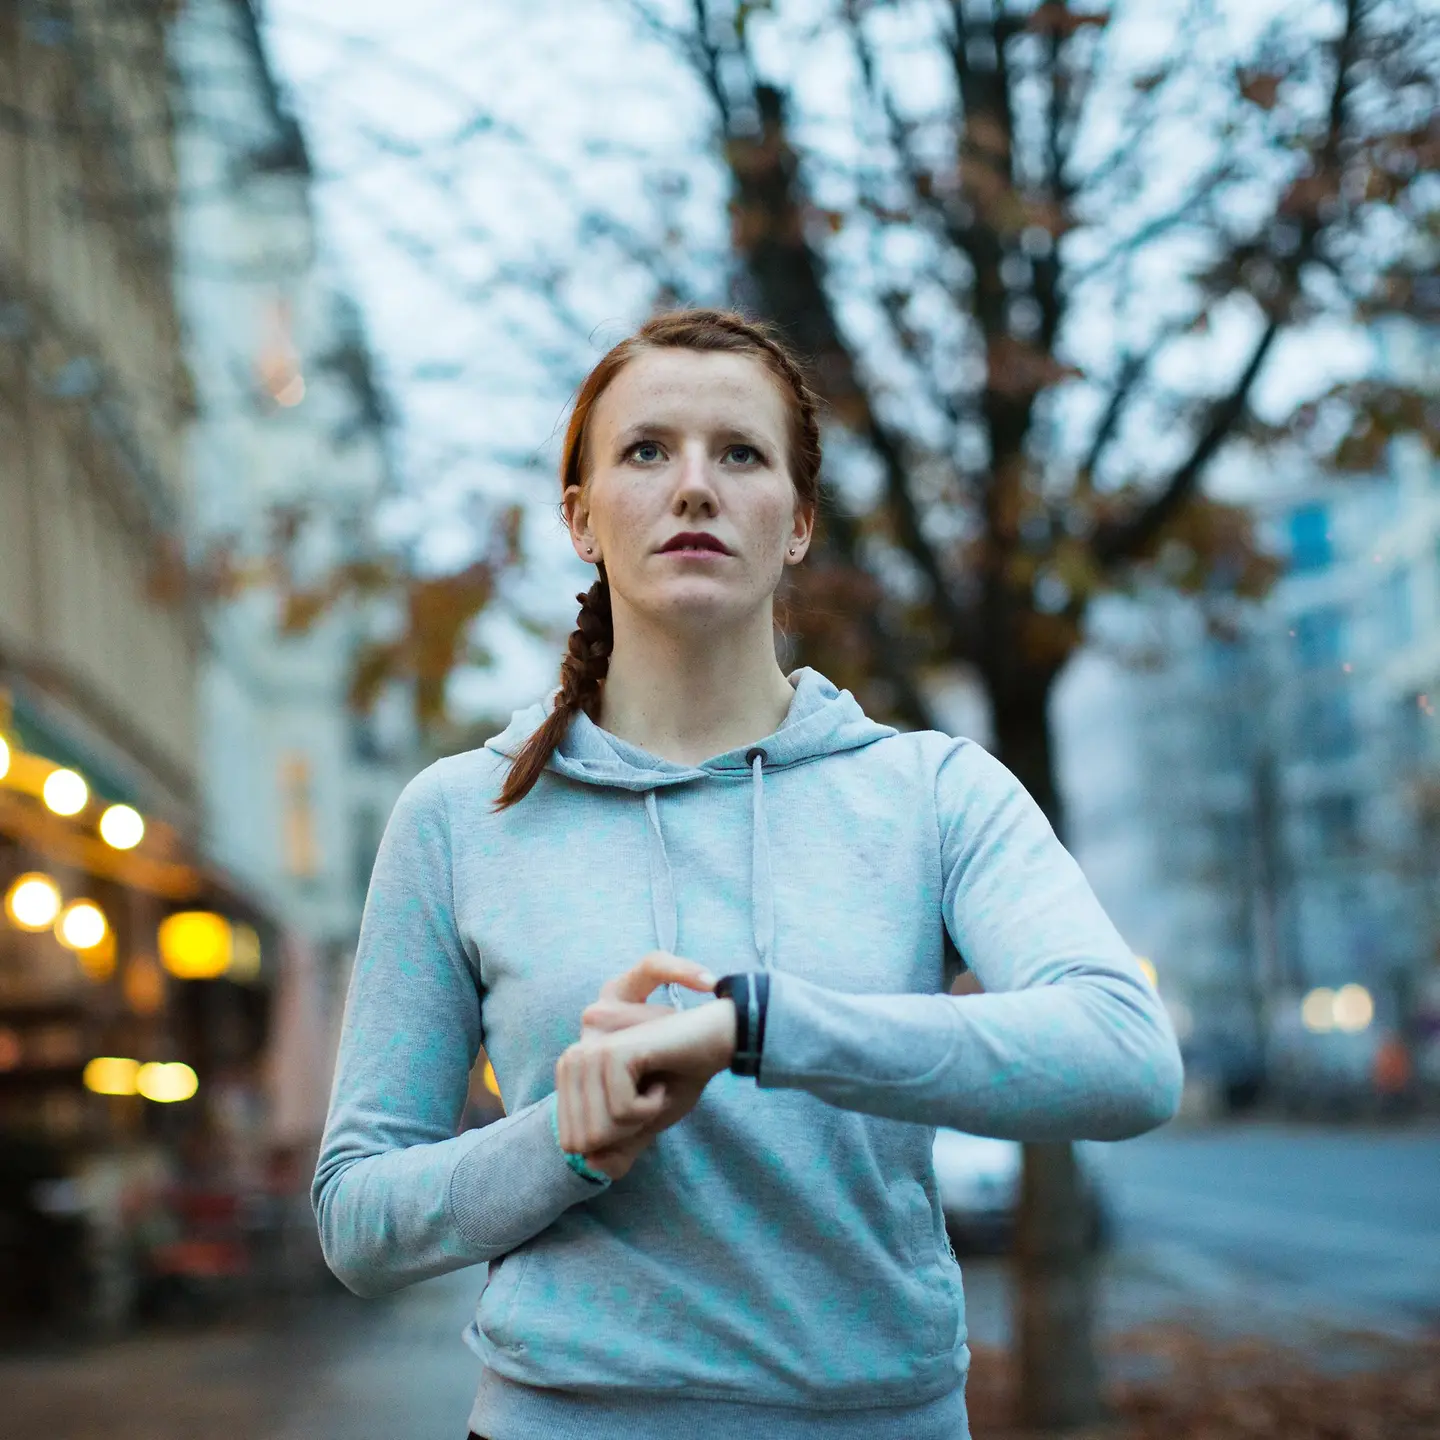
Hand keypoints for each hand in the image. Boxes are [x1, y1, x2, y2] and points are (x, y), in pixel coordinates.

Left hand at [556, 952, 724, 1179]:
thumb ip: (615, 1152)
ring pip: (600, 1132)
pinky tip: (660, 1081)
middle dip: (624, 1132)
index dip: (613, 1139)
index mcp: (568, 1076)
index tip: (635, 1106)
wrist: (712, 1044)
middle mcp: (571, 1061)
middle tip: (646, 1098)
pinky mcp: (612, 1053)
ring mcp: (589, 1055)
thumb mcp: (641, 1128)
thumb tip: (591, 1164)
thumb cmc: (676, 1081)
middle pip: (584, 1142)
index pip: (572, 1145)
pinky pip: (623, 1113)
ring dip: (639, 1120)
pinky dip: (651, 1107)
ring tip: (653, 1088)